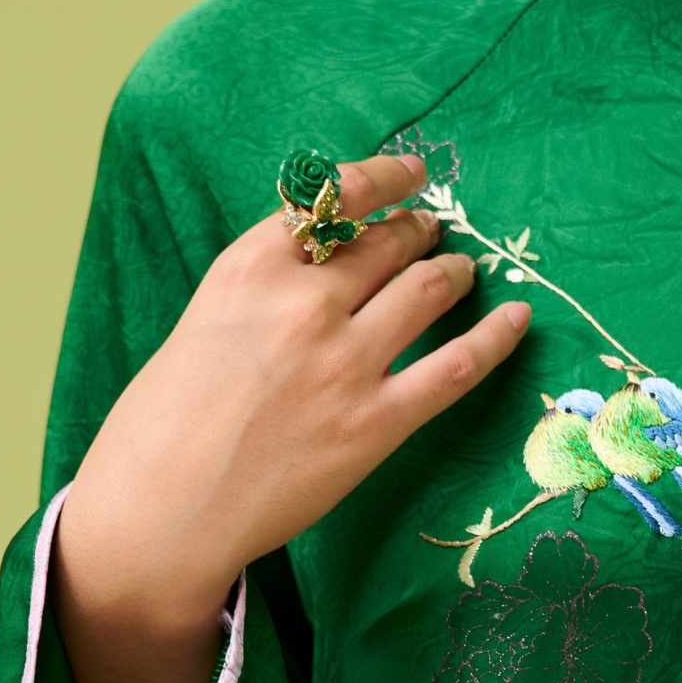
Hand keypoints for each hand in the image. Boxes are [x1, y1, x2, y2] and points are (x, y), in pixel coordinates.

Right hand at [56, 147, 531, 633]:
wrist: (163, 508)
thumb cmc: (164, 422)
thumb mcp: (204, 320)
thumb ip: (264, 288)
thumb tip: (324, 266)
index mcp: (250, 268)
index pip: (333, 199)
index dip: (384, 179)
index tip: (413, 174)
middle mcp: (304, 303)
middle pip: (387, 243)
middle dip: (417, 232)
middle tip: (432, 233)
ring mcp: (346, 362)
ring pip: (427, 289)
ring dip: (453, 271)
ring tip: (463, 269)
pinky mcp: (377, 423)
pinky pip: (456, 365)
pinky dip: (495, 336)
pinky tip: (518, 318)